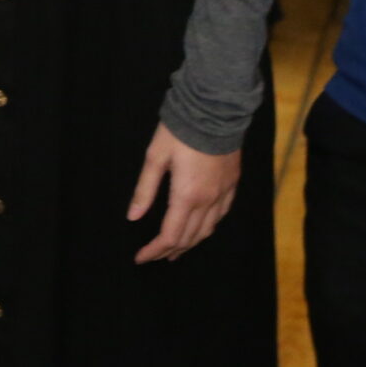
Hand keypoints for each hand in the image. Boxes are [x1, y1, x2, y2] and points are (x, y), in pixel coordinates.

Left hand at [127, 122, 239, 262]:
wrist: (215, 109)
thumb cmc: (180, 131)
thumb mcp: (155, 157)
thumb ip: (145, 190)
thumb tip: (133, 217)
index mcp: (187, 196)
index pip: (170, 235)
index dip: (154, 250)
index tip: (140, 257)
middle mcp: (208, 201)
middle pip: (189, 237)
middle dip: (170, 250)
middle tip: (155, 255)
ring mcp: (223, 193)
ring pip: (207, 230)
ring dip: (190, 243)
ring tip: (176, 249)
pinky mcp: (232, 183)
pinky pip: (221, 215)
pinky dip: (208, 227)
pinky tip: (201, 228)